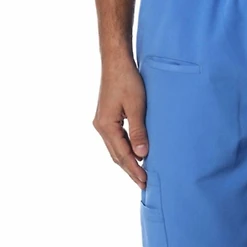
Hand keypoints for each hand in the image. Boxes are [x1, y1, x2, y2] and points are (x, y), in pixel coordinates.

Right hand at [93, 55, 147, 187]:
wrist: (116, 61)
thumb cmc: (127, 80)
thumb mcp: (136, 106)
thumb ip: (139, 131)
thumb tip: (142, 154)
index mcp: (106, 126)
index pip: (122, 155)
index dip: (134, 170)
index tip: (145, 182)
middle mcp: (101, 127)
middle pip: (117, 156)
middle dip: (131, 171)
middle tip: (145, 185)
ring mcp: (103, 123)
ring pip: (116, 150)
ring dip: (128, 163)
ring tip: (141, 175)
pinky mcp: (107, 118)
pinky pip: (116, 141)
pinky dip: (126, 151)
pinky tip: (135, 156)